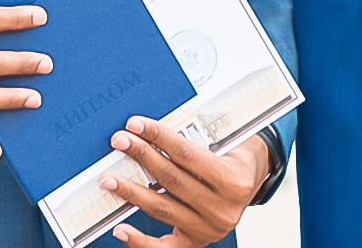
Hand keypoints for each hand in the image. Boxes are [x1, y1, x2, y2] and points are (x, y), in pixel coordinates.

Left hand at [100, 118, 269, 246]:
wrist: (252, 181)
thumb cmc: (235, 157)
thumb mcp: (227, 142)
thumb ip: (197, 140)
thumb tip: (153, 130)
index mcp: (233, 180)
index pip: (187, 155)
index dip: (158, 137)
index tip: (135, 125)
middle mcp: (222, 209)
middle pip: (171, 180)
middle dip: (141, 157)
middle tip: (119, 141)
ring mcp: (209, 229)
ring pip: (162, 208)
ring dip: (131, 192)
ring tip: (109, 178)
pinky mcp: (196, 242)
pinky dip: (139, 240)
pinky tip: (121, 229)